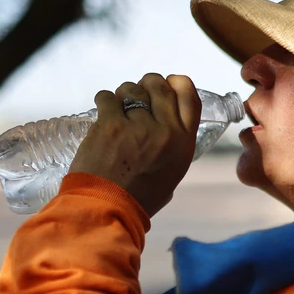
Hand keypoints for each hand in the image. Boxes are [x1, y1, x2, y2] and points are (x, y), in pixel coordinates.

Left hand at [69, 73, 201, 216]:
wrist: (107, 209)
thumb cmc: (139, 198)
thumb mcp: (171, 173)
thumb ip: (171, 147)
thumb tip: (160, 125)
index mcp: (183, 143)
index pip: (189, 97)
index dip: (178, 83)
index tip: (169, 83)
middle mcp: (165, 130)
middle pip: (160, 86)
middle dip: (148, 84)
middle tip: (137, 94)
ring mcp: (137, 125)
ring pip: (131, 89)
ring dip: (124, 94)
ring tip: (117, 109)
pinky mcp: (110, 124)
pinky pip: (107, 98)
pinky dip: (104, 101)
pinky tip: (103, 112)